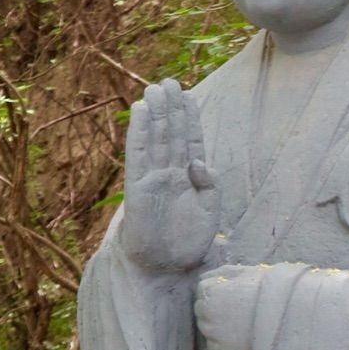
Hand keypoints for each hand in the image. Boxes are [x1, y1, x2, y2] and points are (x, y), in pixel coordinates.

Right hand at [121, 77, 219, 273]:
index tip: (188, 95)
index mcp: (190, 178)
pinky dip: (140, 133)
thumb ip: (210, 184)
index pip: (190, 141)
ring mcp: (154, 177)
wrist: (165, 268)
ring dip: (156, 114)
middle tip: (170, 82)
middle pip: (172, 134)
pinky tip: (141, 113)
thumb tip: (199, 162)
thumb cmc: (188, 243)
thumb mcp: (210, 210)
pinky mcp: (138, 186)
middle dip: (172, 108)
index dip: (189, 118)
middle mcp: (171, 173)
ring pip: (156, 139)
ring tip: (156, 88)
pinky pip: (138, 154)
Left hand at [194, 265, 265, 349]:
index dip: (218, 294)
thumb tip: (203, 277)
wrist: (286, 315)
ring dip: (219, 328)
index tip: (234, 297)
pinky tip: (241, 337)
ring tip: (241, 325)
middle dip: (215, 312)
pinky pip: (215, 347)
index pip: (202, 291)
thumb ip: (220, 273)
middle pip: (202, 312)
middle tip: (238, 313)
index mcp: (209, 290)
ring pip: (207, 330)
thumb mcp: (244, 272)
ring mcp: (212, 333)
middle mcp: (205, 312)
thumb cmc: (267, 290)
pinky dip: (225, 344)